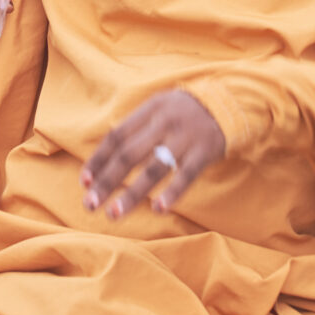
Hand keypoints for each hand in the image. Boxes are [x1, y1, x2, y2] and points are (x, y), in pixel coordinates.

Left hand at [82, 90, 225, 218]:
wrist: (229, 101)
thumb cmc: (185, 111)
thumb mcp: (159, 108)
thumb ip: (136, 129)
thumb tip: (105, 159)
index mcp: (148, 111)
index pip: (116, 137)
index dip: (98, 160)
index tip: (84, 182)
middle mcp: (163, 123)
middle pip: (129, 155)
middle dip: (107, 181)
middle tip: (90, 205)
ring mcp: (185, 138)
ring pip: (153, 169)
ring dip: (132, 194)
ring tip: (114, 214)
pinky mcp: (205, 151)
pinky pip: (186, 175)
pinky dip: (172, 192)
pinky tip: (158, 209)